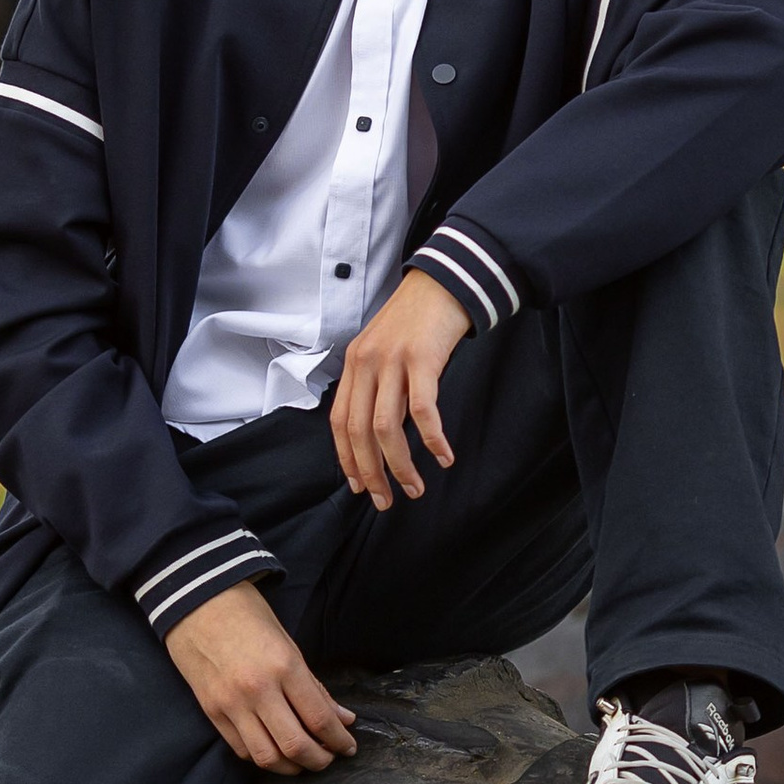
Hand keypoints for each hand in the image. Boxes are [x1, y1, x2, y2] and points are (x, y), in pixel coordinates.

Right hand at [164, 583, 356, 773]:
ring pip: (267, 757)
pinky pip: (242, 749)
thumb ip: (314, 686)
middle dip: (320, 760)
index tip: (348, 746)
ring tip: (303, 761)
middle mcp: (257, 689)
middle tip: (329, 758)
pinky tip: (275, 750)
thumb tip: (342, 719)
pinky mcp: (212, 711)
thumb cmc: (246, 615)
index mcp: (283, 666)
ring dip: (291, 767)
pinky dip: (263, 757)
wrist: (195, 603)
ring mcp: (231, 703)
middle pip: (295, 746)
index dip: (340, 740)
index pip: (319, 719)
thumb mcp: (288, 643)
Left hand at [330, 269, 472, 507]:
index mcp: (354, 364)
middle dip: (372, 472)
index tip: (359, 486)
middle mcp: (366, 363)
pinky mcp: (422, 358)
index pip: (340, 421)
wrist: (442, 282)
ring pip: (387, 427)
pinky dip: (432, 438)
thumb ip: (375, 383)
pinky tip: (443, 456)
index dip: (347, 458)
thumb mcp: (382, 349)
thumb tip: (376, 430)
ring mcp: (393, 360)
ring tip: (415, 488)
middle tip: (386, 501)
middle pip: (359, 431)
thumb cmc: (416, 321)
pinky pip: (422, 409)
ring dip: (400, 464)